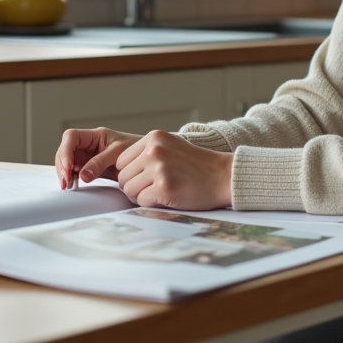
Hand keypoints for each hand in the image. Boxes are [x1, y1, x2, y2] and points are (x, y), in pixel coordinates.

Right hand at [54, 127, 141, 188]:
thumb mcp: (119, 154)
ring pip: (67, 161)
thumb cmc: (137, 151)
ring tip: (67, 185)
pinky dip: (70, 178)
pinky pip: (74, 171)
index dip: (66, 150)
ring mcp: (88, 156)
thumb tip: (83, 175)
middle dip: (62, 164)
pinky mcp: (89, 168)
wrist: (146, 162)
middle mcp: (89, 144)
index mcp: (96, 135)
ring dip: (64, 173)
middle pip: (66, 150)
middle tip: (66, 181)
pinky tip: (71, 185)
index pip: (72, 136)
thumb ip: (100, 162)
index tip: (69, 166)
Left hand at [115, 130, 233, 209]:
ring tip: (160, 193)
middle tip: (153, 188)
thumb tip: (119, 171)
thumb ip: (147, 153)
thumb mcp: (170, 147)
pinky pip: (141, 201)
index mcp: (154, 138)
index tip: (146, 178)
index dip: (131, 173)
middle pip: (122, 176)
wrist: (224, 176)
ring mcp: (159, 168)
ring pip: (129, 190)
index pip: (121, 161)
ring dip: (141, 196)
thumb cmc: (197, 166)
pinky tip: (168, 197)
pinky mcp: (164, 187)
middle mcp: (154, 150)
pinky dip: (151, 204)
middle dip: (134, 186)